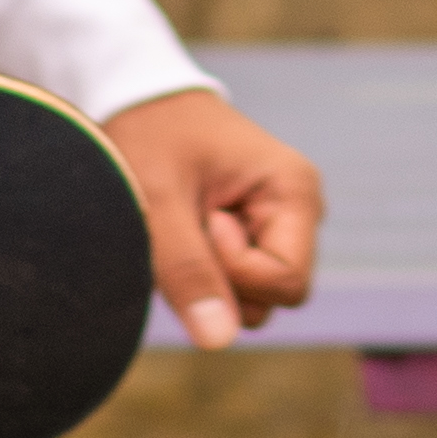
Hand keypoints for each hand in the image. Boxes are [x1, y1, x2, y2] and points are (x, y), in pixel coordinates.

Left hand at [108, 89, 321, 347]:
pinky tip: (184, 227)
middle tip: (186, 221)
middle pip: (272, 296)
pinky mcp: (254, 230)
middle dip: (219, 277)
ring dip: (206, 273)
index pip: (288, 283)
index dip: (236, 273)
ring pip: (250, 295)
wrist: (138, 96)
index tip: (203, 224)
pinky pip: (233, 280)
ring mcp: (278, 221)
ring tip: (181, 221)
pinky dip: (201, 265)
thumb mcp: (159, 200)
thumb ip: (188, 270)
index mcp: (294, 192)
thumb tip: (218, 341)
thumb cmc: (150, 137)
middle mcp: (298, 209)